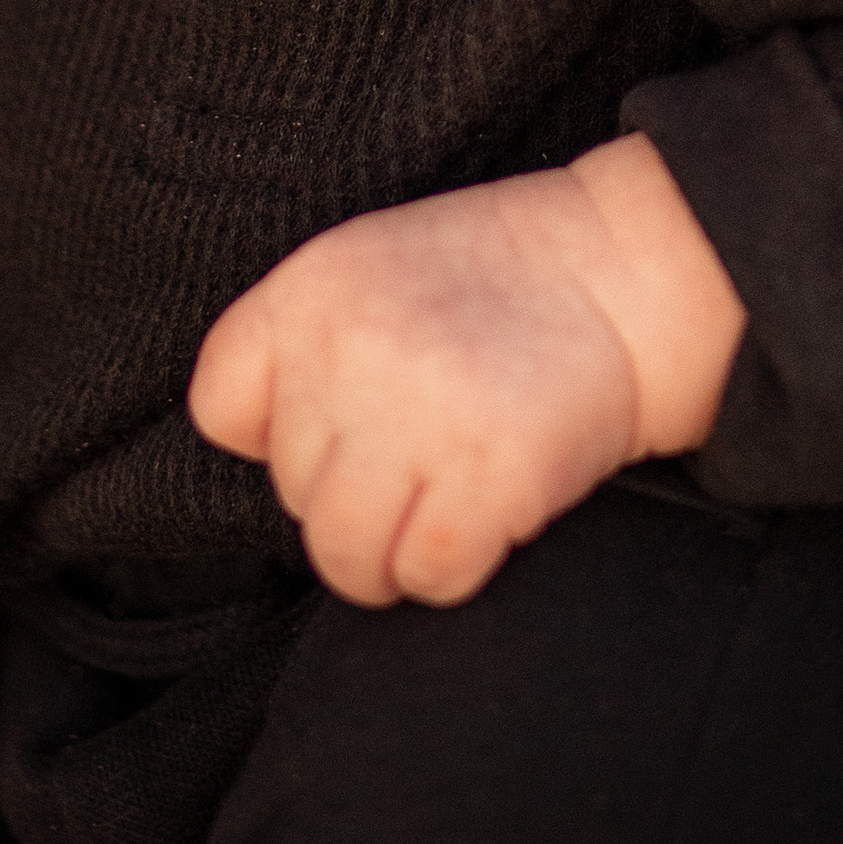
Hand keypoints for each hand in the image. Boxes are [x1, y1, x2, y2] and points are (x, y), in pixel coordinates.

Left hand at [188, 133, 745, 609]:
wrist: (623, 268)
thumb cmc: (493, 282)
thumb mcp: (370, 272)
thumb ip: (299, 348)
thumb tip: (257, 453)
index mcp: (310, 289)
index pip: (219, 407)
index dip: (276, 435)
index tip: (340, 424)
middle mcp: (352, 349)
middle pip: (294, 496)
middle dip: (353, 493)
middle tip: (422, 448)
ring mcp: (421, 413)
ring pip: (344, 557)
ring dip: (391, 555)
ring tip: (440, 502)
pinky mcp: (491, 473)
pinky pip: (427, 575)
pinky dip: (455, 566)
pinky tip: (489, 510)